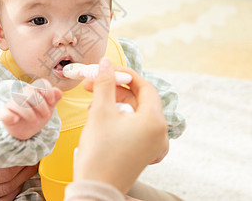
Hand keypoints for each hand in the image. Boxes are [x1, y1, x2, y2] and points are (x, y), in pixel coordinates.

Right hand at [0, 79, 61, 139]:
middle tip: (46, 116)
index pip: (41, 83)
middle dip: (42, 106)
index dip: (48, 91)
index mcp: (34, 90)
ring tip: (35, 122)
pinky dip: (10, 116)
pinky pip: (3, 113)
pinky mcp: (5, 115)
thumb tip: (58, 91)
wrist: (26, 129)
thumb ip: (54, 98)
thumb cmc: (37, 114)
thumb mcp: (48, 107)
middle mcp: (22, 94)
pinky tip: (16, 119)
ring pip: (19, 102)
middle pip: (32, 93)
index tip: (51, 102)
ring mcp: (12, 104)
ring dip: (29, 114)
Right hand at [74, 58, 168, 193]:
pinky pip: (134, 127)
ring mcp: (152, 144)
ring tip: (92, 102)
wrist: (96, 189)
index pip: (144, 86)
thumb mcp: (101, 112)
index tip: (107, 68)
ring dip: (113, 103)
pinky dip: (118, 118)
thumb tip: (106, 63)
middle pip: (139, 99)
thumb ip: (105, 84)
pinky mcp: (143, 152)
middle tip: (93, 83)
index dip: (124, 74)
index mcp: (155, 121)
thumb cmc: (100, 153)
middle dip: (115, 88)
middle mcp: (159, 132)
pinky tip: (100, 117)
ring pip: (135, 112)